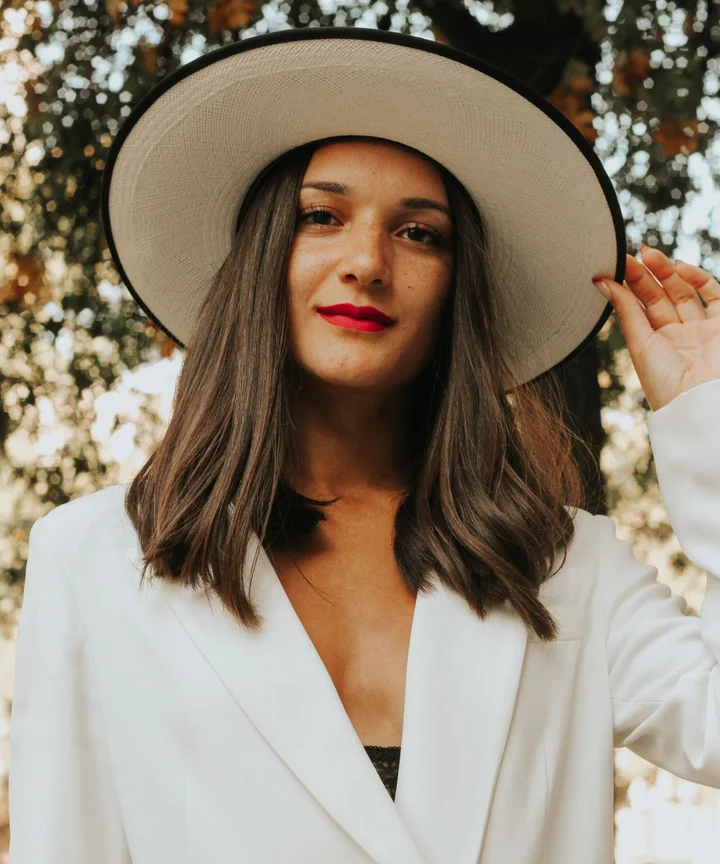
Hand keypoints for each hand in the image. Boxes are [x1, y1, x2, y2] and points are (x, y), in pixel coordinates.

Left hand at [594, 247, 719, 411]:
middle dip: (647, 273)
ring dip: (668, 271)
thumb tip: (601, 283)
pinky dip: (698, 278)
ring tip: (649, 254)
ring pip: (685, 291)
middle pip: (662, 295)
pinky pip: (714, 294)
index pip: (641, 306)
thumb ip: (625, 311)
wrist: (700, 402)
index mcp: (654, 343)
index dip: (630, 284)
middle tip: (632, 254)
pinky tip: (680, 268)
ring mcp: (702, 329)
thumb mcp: (639, 344)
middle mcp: (678, 334)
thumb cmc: (665, 381)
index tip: (616, 263)